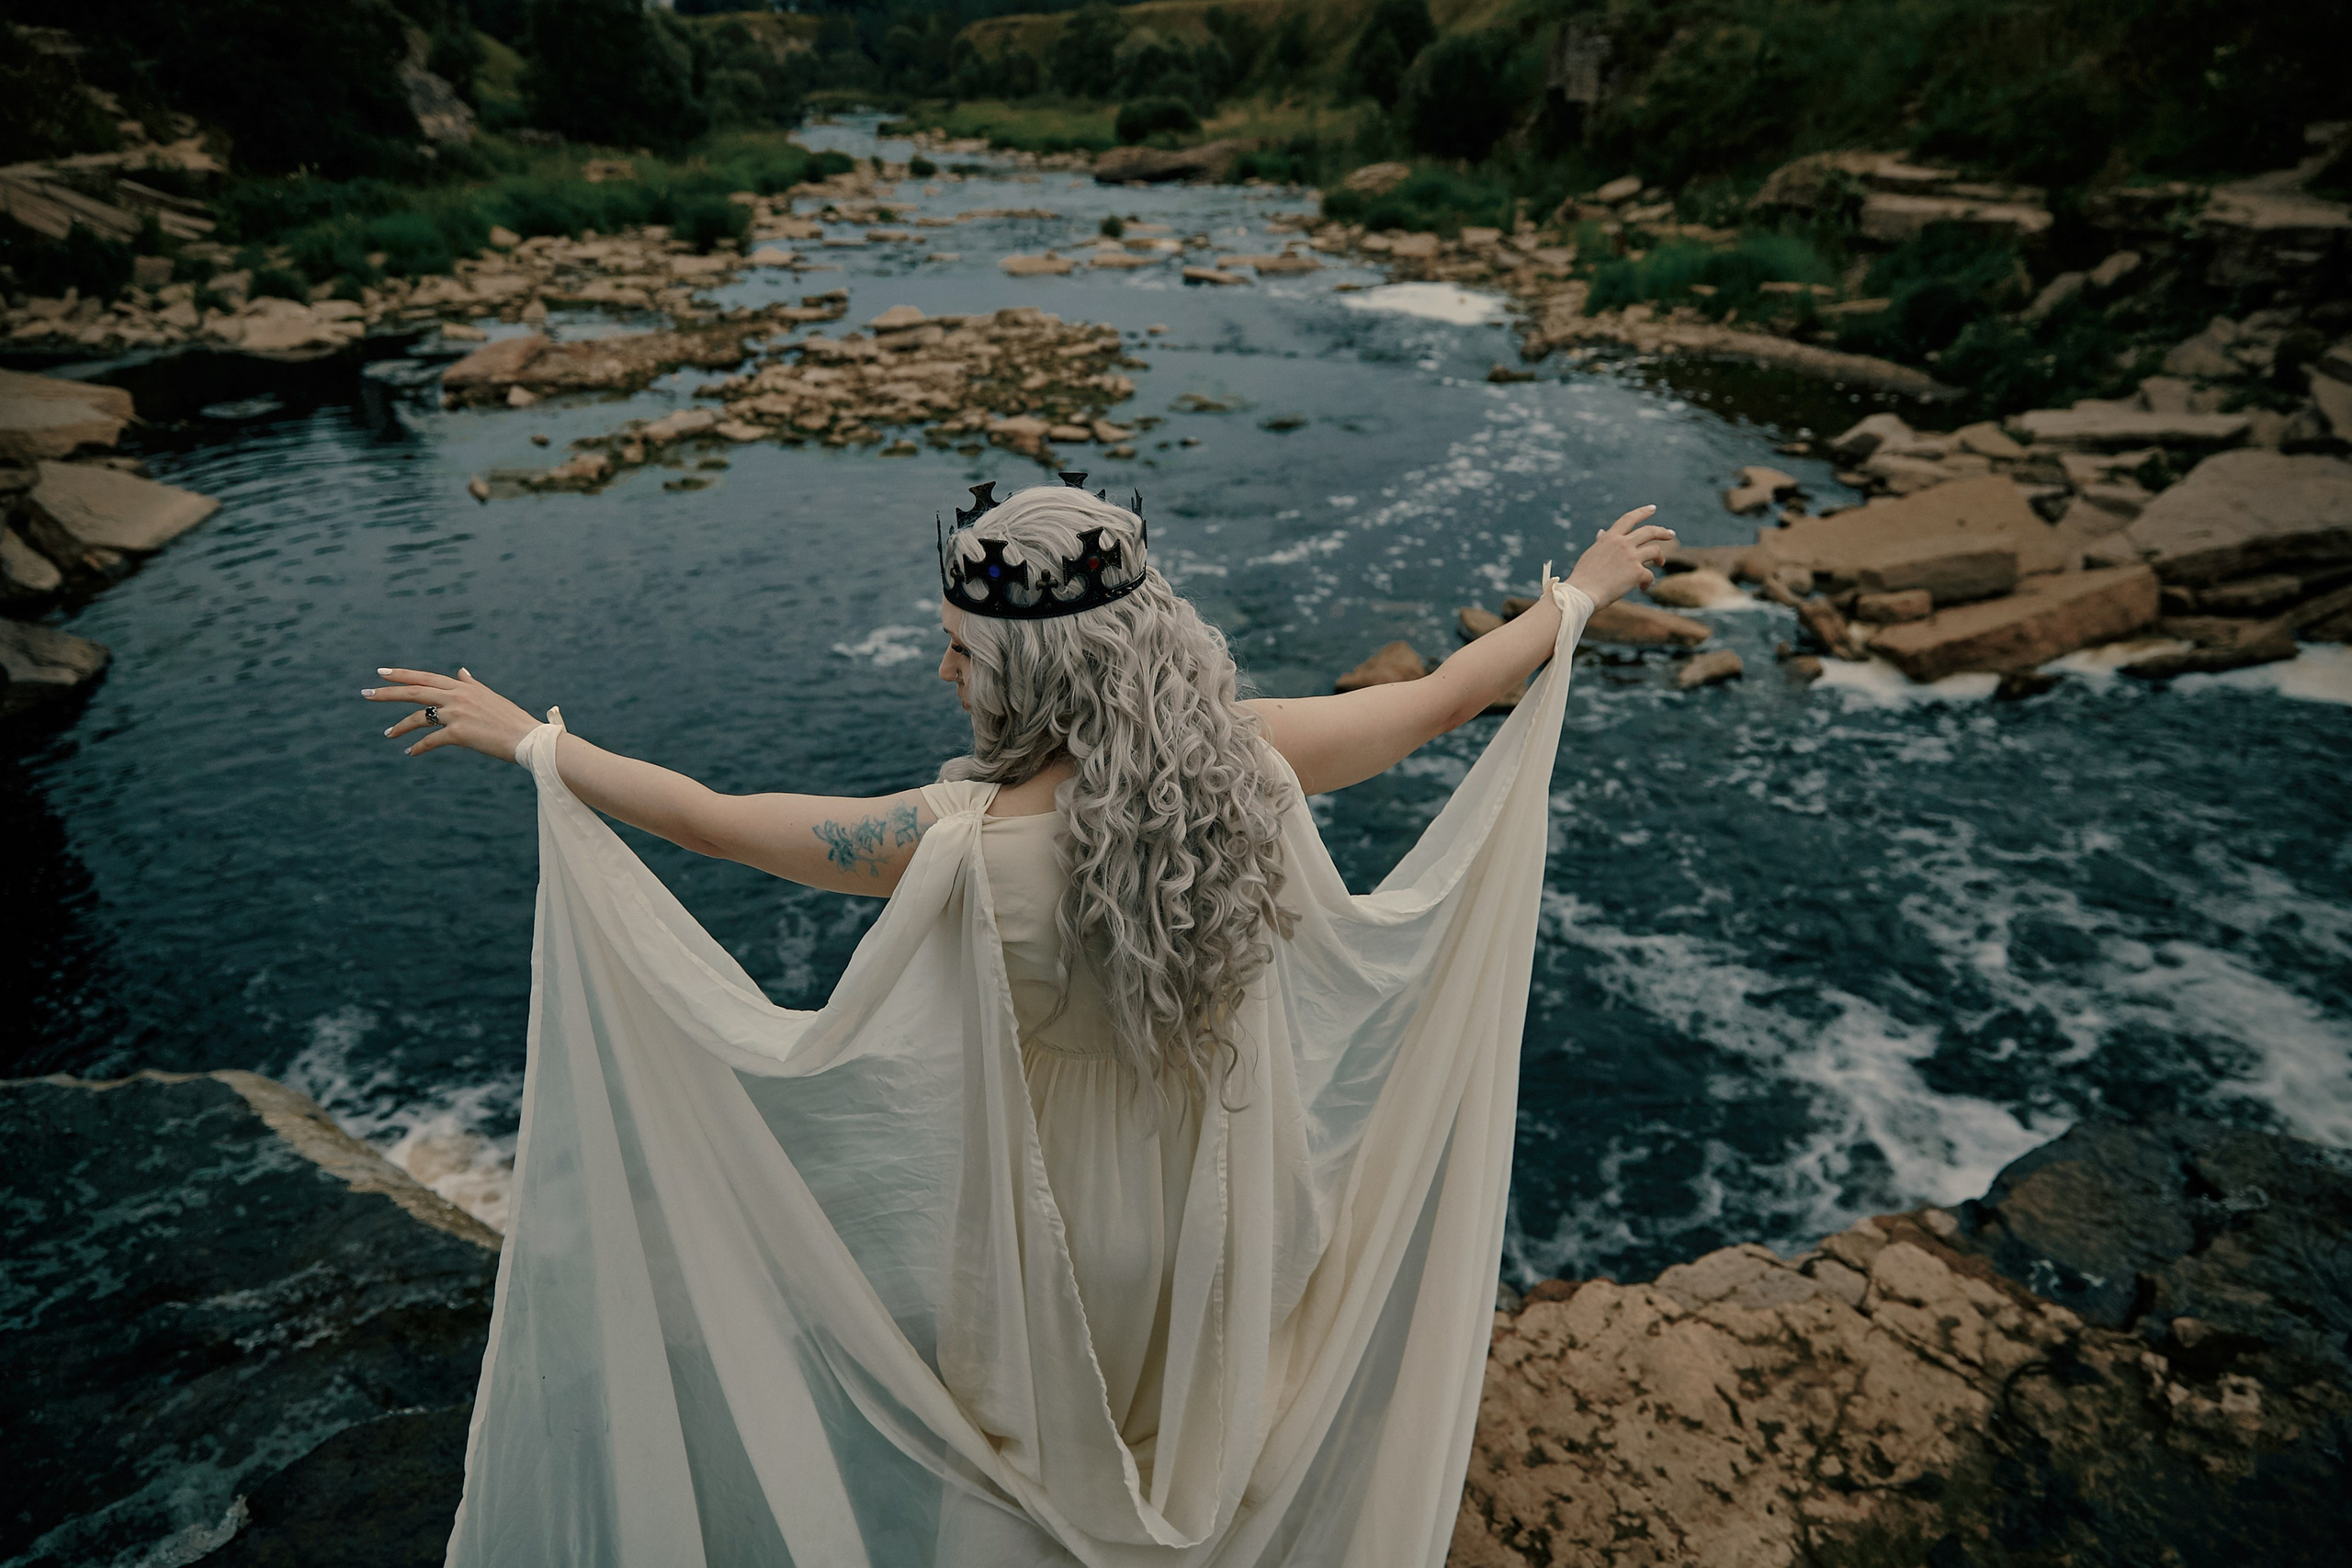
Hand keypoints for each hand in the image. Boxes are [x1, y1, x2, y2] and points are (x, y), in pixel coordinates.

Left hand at [362, 666, 540, 762]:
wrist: (528, 738)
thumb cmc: (511, 719)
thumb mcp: (490, 697)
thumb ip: (471, 684)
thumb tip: (461, 671)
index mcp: (463, 687)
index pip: (426, 677)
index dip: (402, 674)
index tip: (381, 672)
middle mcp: (457, 697)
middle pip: (415, 691)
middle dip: (387, 692)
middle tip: (366, 693)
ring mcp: (457, 714)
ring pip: (419, 717)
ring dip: (400, 727)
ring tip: (387, 734)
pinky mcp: (459, 734)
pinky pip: (431, 741)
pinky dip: (418, 748)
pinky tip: (409, 753)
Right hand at [1564, 506, 1675, 608]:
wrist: (1582, 593)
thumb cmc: (1583, 577)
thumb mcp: (1592, 554)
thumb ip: (1601, 542)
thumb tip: (1602, 532)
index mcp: (1610, 538)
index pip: (1629, 518)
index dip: (1642, 512)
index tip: (1652, 508)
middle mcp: (1622, 543)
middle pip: (1649, 531)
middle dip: (1662, 532)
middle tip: (1670, 534)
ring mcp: (1631, 557)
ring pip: (1655, 551)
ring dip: (1660, 557)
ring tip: (1660, 563)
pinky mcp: (1637, 572)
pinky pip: (1650, 575)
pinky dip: (1647, 582)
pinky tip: (1643, 588)